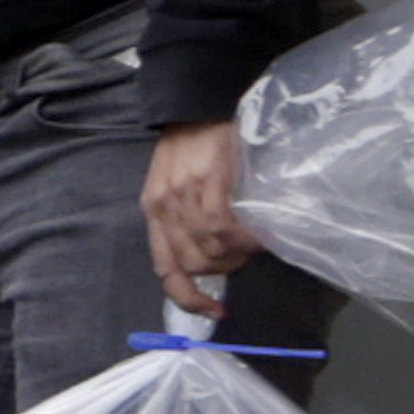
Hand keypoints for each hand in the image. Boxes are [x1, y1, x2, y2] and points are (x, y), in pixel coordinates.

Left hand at [143, 118, 256, 315]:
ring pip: (209, 249)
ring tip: (257, 241)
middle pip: (192, 264)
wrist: (201, 102)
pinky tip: (260, 236)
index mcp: (153, 212)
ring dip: (238, 255)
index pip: (164, 268)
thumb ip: (188, 216)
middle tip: (247, 254)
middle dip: (225, 269)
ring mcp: (181, 195)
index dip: (188, 298)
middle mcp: (162, 208)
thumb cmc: (195, 143)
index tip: (214, 311)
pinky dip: (243, 239)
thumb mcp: (180, 183)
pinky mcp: (205, 181)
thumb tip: (216, 253)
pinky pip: (221, 227)